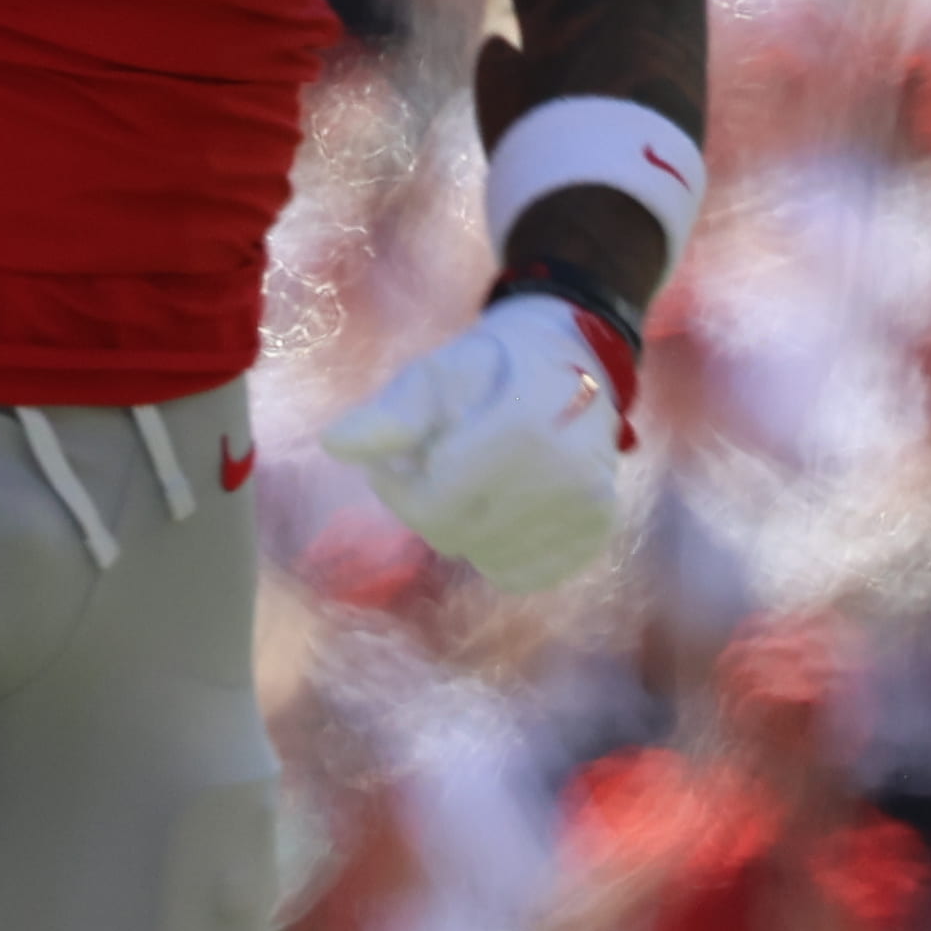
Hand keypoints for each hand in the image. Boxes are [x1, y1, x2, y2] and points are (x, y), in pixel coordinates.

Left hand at [324, 295, 636, 590]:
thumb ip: (389, 415)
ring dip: (467, 527)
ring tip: (476, 478)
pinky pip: (524, 572)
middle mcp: (565, 477)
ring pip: (486, 559)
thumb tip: (333, 444)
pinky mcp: (598, 530)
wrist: (576, 358)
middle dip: (430, 504)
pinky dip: (503, 549)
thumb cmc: (492, 365)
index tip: (390, 461)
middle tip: (434, 464)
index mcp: (522, 432)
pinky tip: (505, 506)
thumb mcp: (435, 374)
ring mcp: (587, 509)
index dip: (395, 489)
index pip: (431, 507)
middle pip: (456, 536)